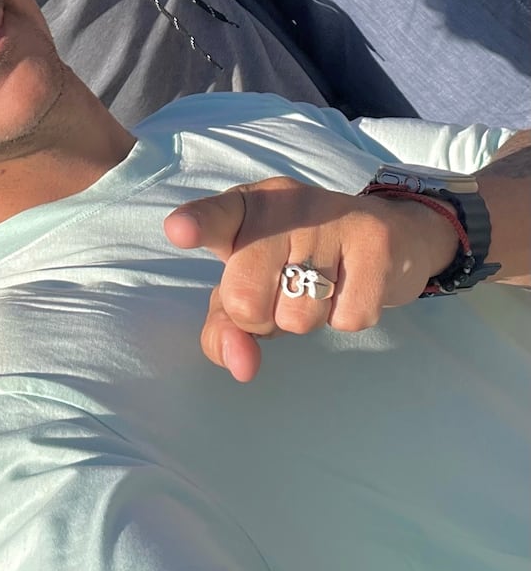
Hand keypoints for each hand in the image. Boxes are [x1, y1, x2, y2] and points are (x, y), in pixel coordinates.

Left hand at [164, 178, 457, 381]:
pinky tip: (354, 285)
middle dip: (263, 318)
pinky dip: (348, 316)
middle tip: (284, 292)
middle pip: (246, 300)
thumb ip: (224, 326)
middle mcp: (285, 205)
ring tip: (322, 286)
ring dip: (308, 320)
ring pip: (297, 318)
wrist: (390, 236)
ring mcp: (332, 218)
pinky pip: (348, 319)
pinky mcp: (375, 240)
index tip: (179, 231)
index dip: (196, 225)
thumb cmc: (299, 262)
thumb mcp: (251, 284)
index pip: (215, 216)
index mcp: (246, 209)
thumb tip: (241, 366)